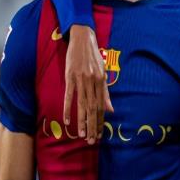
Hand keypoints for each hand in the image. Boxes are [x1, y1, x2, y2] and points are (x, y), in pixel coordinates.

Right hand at [64, 25, 113, 143]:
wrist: (83, 38)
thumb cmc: (93, 57)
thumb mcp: (103, 73)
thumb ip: (105, 92)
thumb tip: (111, 110)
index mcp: (101, 81)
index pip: (101, 106)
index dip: (100, 121)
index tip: (99, 134)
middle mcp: (93, 81)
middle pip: (93, 108)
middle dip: (93, 126)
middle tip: (92, 141)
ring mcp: (81, 79)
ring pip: (82, 104)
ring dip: (82, 121)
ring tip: (82, 135)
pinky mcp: (70, 76)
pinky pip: (69, 95)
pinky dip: (68, 108)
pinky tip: (68, 121)